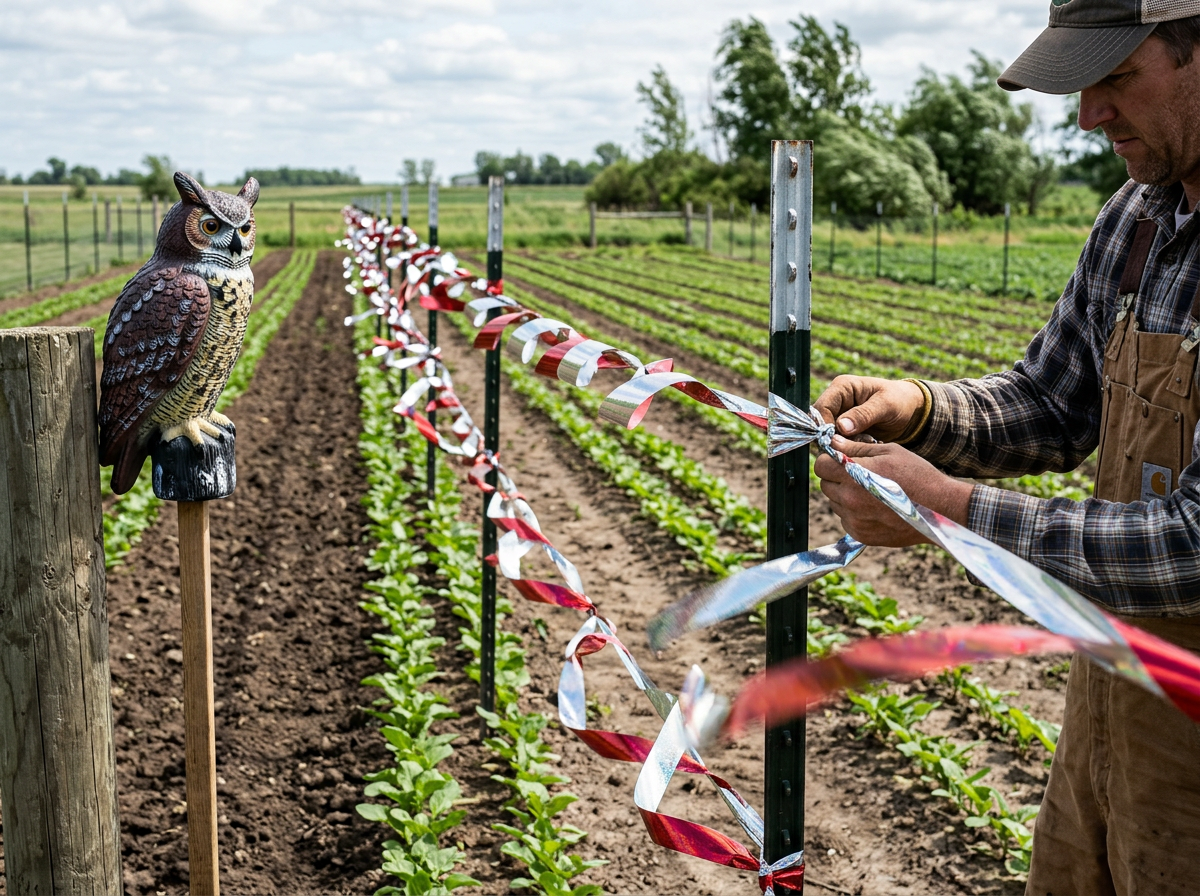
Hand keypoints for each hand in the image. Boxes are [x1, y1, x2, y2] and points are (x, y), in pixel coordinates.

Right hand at [813, 375, 925, 441]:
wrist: (911, 411)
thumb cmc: (900, 401)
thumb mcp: (886, 405)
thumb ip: (864, 415)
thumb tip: (841, 427)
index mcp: (842, 387)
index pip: (821, 408)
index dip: (824, 426)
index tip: (836, 441)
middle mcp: (837, 401)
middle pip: (821, 423)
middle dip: (835, 437)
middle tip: (854, 444)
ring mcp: (840, 416)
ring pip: (829, 435)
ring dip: (844, 443)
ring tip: (866, 442)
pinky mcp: (845, 429)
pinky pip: (839, 441)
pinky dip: (850, 446)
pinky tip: (866, 444)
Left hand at [814, 436, 973, 546]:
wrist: (940, 508)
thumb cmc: (917, 475)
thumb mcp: (889, 451)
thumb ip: (857, 448)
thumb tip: (834, 442)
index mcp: (853, 474)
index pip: (821, 466)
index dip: (830, 460)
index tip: (841, 460)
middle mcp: (849, 499)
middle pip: (825, 485)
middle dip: (837, 478)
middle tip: (860, 475)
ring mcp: (854, 519)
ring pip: (835, 503)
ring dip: (846, 496)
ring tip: (872, 492)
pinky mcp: (860, 534)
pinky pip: (846, 520)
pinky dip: (855, 514)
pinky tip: (876, 507)